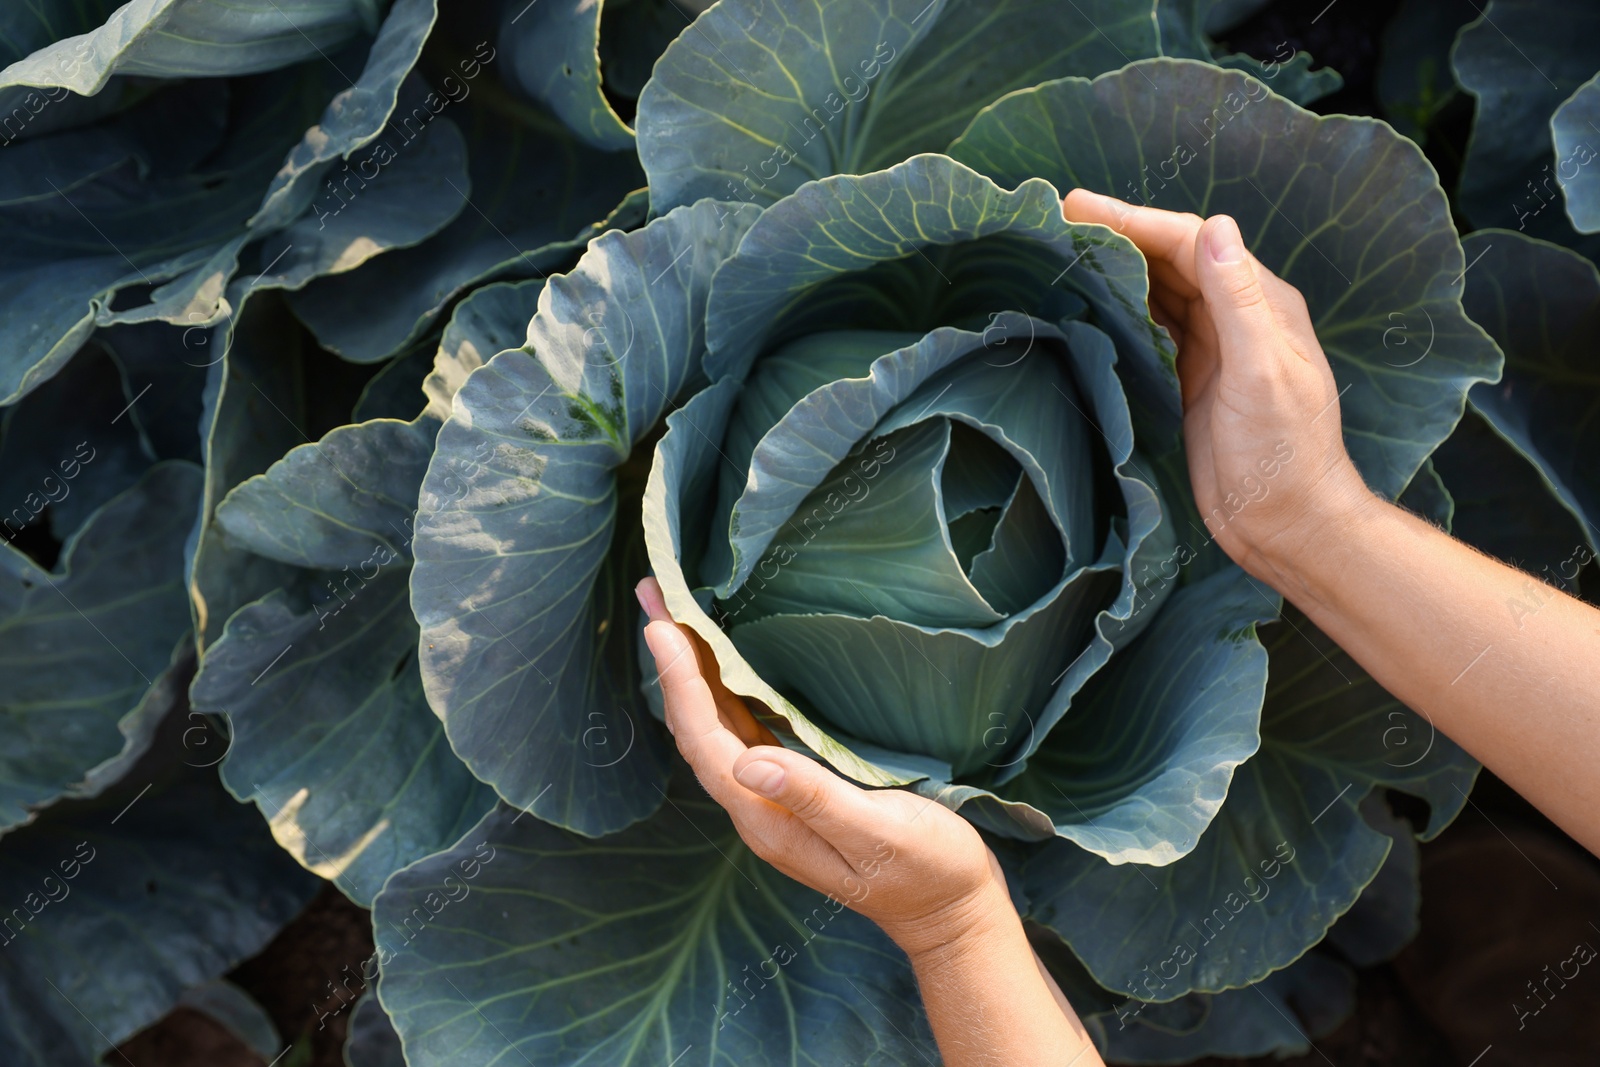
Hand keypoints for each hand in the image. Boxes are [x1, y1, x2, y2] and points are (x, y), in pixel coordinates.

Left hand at [634, 577, 1010, 958]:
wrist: (952, 911)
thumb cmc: (926, 871)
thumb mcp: (878, 834)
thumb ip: (814, 799)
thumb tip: (748, 763)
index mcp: (767, 819)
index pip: (706, 741)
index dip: (680, 681)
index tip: (662, 624)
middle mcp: (759, 808)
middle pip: (698, 727)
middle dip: (673, 662)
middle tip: (653, 595)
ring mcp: (774, 800)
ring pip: (716, 726)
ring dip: (692, 671)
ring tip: (674, 613)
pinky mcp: (795, 790)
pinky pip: (744, 731)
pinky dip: (726, 689)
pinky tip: (723, 662)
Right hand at [1062, 190, 1375, 586]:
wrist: (1286, 523)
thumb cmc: (1282, 453)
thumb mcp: (1261, 373)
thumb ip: (1238, 301)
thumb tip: (1215, 227)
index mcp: (1261, 304)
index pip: (1192, 244)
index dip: (1137, 220)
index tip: (1083, 208)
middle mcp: (1238, 318)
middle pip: (1172, 259)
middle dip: (1120, 234)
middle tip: (1061, 215)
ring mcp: (1214, 350)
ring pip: (1160, 291)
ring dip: (1118, 266)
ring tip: (1067, 247)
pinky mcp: (1193, 381)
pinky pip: (1154, 329)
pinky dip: (1122, 308)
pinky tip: (1093, 302)